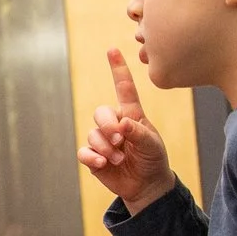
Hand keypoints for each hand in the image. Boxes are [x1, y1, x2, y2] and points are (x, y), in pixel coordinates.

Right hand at [78, 48, 174, 213]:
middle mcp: (114, 124)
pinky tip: (102, 163)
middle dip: (107, 125)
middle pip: (100, 113)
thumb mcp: (152, 145)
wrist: (146, 185)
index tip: (112, 50)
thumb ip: (139, 132)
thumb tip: (121, 125)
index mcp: (131, 115)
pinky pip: (83, 151)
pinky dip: (91, 156)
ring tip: (118, 158)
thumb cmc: (152, 159)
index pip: (123, 88)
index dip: (118, 69)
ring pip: (92, 134)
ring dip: (104, 146)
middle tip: (119, 140)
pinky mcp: (93, 157)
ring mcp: (102, 140)